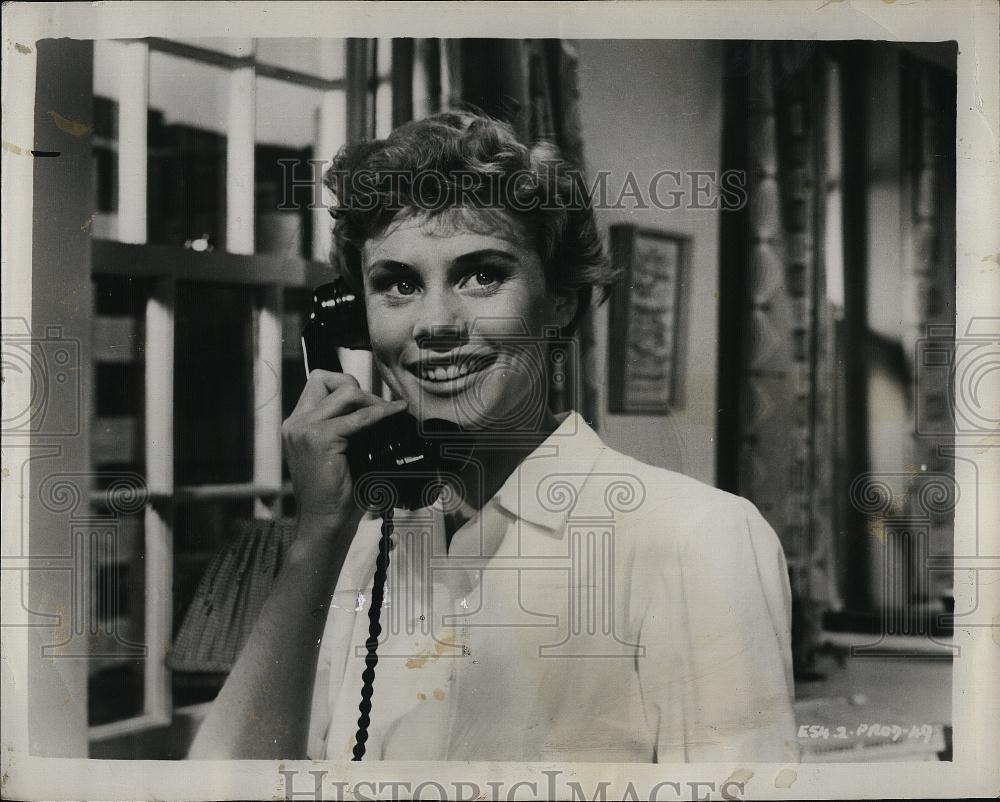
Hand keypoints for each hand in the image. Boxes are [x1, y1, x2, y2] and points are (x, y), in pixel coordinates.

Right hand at [282, 370, 407, 529]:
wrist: (324, 523)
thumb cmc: (335, 494)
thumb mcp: (337, 453)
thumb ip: (346, 428)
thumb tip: (378, 407)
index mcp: (297, 424)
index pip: (320, 383)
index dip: (347, 387)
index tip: (371, 404)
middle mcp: (296, 423)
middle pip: (329, 379)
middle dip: (360, 390)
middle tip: (383, 409)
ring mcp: (304, 429)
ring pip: (345, 392)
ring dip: (371, 400)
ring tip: (389, 415)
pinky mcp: (318, 438)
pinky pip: (358, 417)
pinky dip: (381, 413)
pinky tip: (396, 412)